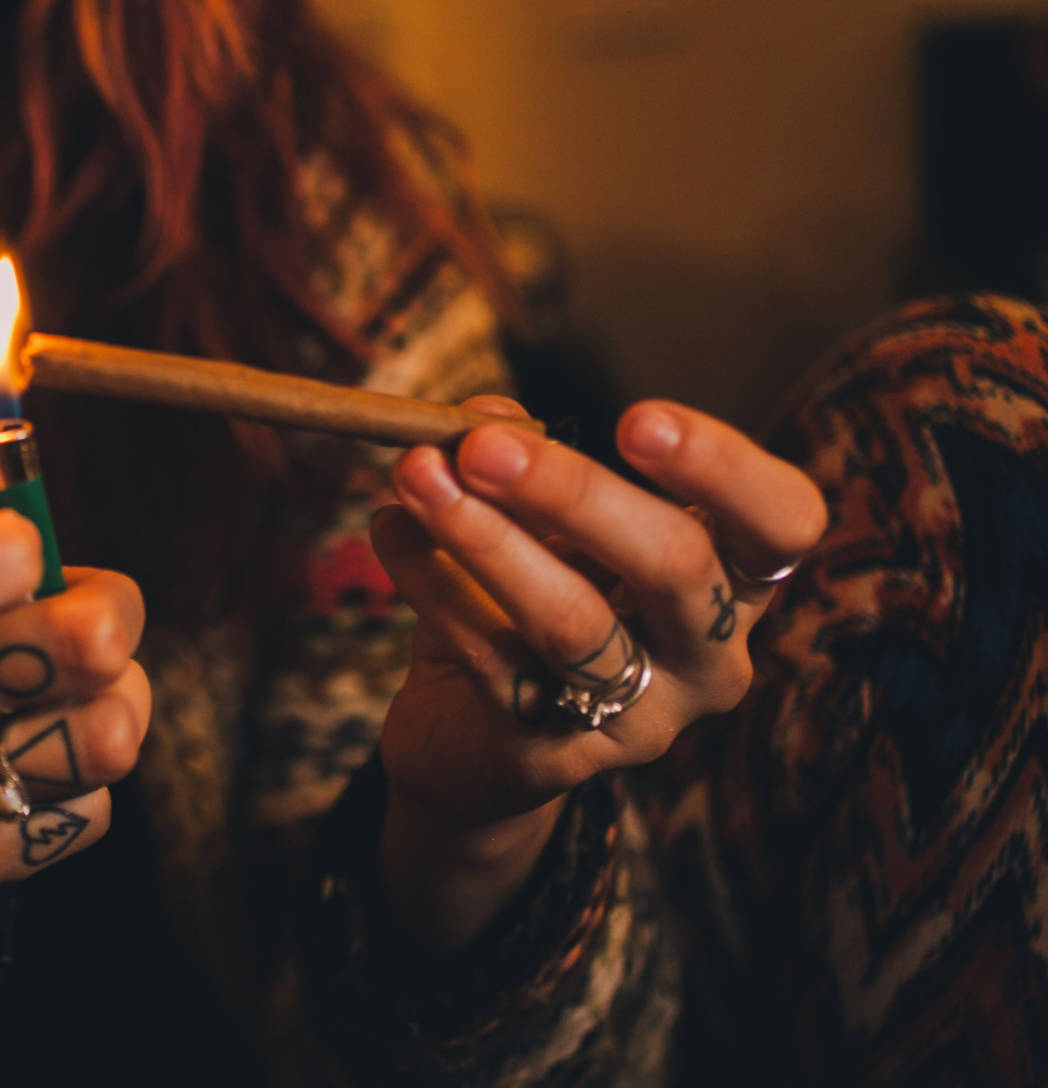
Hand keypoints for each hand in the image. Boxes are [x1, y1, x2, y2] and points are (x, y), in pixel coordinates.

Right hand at [0, 384, 149, 891]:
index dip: (5, 552)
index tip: (24, 543)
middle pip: (35, 661)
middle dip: (102, 623)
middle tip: (98, 616)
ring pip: (89, 745)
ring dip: (118, 703)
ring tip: (89, 684)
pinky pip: (80, 817)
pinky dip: (89, 779)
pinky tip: (51, 747)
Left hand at [369, 396, 825, 947]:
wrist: (469, 737)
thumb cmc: (527, 603)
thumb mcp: (537, 522)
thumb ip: (520, 457)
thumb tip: (483, 414)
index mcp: (733, 582)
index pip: (783, 521)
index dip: (725, 467)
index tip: (635, 419)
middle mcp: (708, 657)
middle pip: (673, 565)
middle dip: (573, 492)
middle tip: (482, 445)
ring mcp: (638, 718)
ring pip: (572, 622)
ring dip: (485, 538)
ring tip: (414, 476)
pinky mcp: (553, 756)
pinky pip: (490, 660)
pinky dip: (430, 585)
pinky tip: (388, 531)